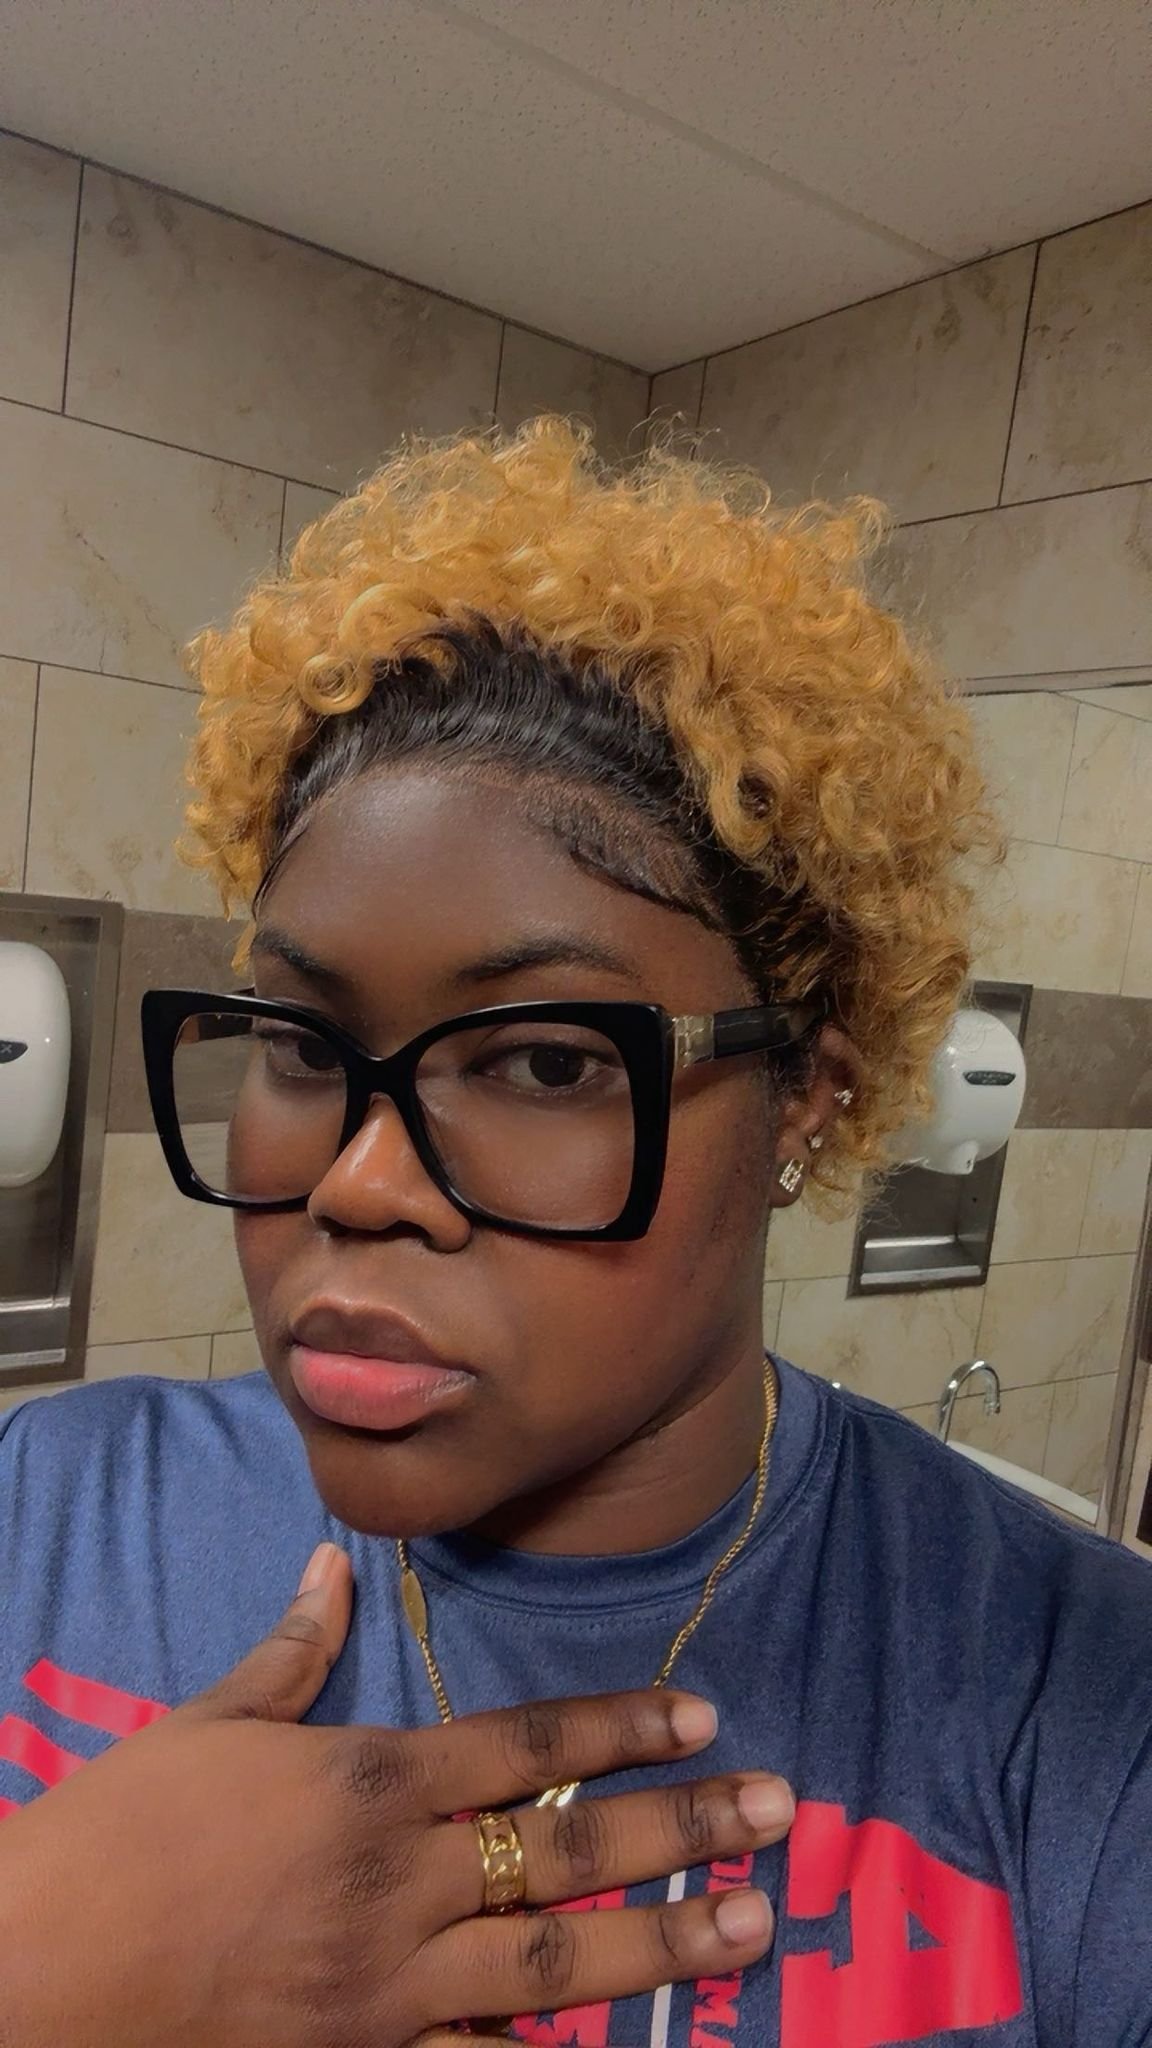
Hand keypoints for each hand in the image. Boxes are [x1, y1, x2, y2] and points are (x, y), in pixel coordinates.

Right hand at [0, 1542, 792, 2046]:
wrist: (37, 1977)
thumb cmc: (118, 1837)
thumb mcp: (204, 1725)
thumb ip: (291, 1654)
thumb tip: (333, 1563)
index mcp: (366, 1782)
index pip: (522, 1744)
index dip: (618, 1725)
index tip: (701, 1712)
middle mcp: (398, 1880)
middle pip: (566, 1845)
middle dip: (682, 1826)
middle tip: (779, 1809)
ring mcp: (388, 1985)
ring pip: (552, 1957)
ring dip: (664, 1940)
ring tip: (754, 1923)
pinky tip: (627, 2047)